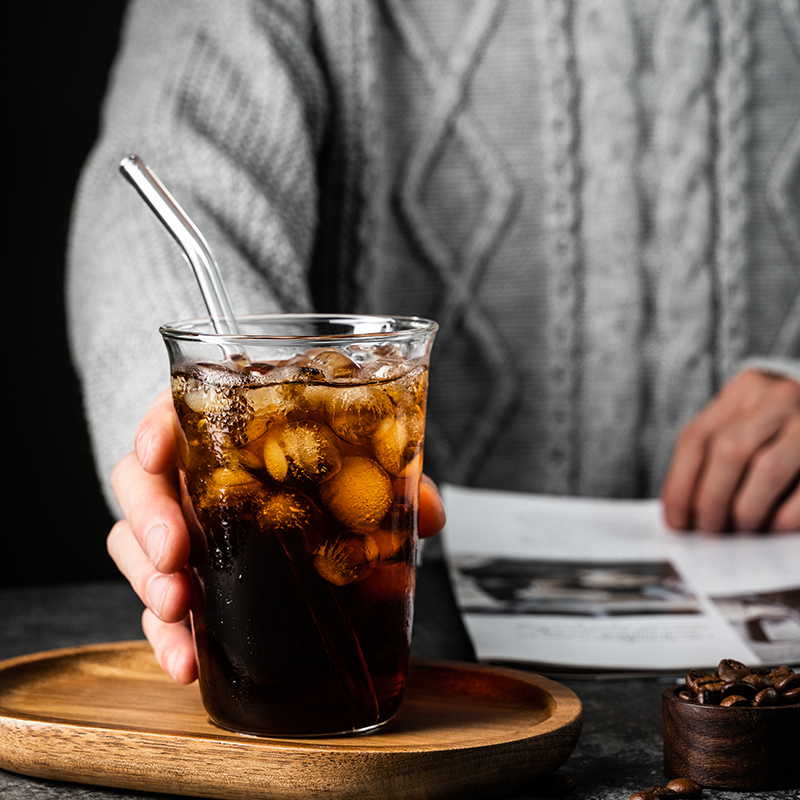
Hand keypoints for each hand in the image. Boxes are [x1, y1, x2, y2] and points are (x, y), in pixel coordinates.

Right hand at [107, 391, 446, 682]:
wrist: (308, 498)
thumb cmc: (324, 465)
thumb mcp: (361, 464)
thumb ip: (394, 479)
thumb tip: (429, 514)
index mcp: (227, 427)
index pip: (176, 409)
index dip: (158, 425)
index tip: (158, 448)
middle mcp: (191, 471)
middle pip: (140, 480)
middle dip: (152, 517)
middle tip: (176, 552)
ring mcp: (180, 523)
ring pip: (132, 540)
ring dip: (147, 579)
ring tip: (177, 610)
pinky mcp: (181, 575)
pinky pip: (155, 601)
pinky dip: (164, 633)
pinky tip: (186, 659)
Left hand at [661, 369, 799, 531]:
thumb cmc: (775, 433)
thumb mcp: (742, 426)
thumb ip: (713, 459)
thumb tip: (684, 515)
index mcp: (742, 392)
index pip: (696, 437)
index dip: (679, 484)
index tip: (676, 520)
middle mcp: (776, 399)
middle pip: (729, 450)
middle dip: (711, 499)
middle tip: (709, 530)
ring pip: (767, 468)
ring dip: (746, 509)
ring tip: (740, 530)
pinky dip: (782, 516)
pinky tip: (772, 527)